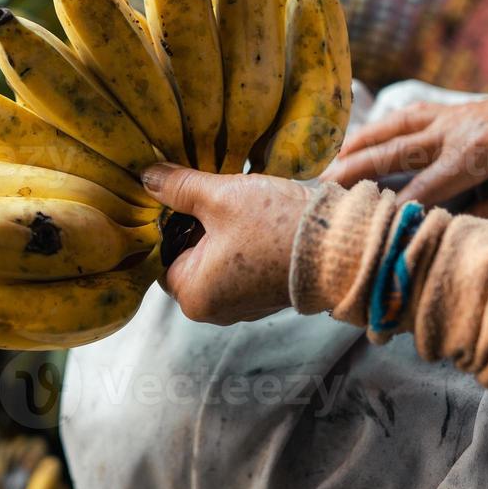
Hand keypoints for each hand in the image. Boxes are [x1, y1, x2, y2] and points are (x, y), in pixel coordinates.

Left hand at [142, 164, 312, 324]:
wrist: (340, 245)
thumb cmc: (276, 227)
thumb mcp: (220, 198)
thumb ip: (179, 188)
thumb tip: (147, 177)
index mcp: (193, 296)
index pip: (163, 254)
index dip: (172, 222)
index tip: (187, 199)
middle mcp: (215, 310)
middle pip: (190, 257)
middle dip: (200, 226)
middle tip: (217, 199)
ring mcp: (243, 305)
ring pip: (218, 259)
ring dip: (224, 232)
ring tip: (242, 208)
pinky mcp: (267, 294)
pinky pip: (243, 265)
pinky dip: (246, 243)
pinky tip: (260, 221)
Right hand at [321, 77, 487, 223]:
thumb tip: (448, 232)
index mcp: (478, 154)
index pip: (423, 190)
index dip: (394, 214)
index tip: (366, 233)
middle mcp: (456, 130)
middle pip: (394, 153)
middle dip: (356, 174)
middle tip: (323, 193)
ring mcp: (452, 114)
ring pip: (393, 128)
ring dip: (359, 145)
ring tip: (328, 165)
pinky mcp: (453, 108)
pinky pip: (407, 115)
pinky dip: (380, 126)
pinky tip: (362, 138)